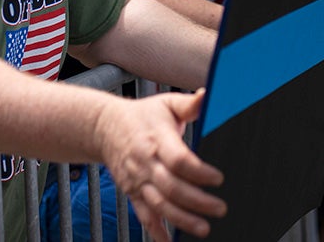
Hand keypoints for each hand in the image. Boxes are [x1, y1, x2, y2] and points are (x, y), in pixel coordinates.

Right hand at [97, 89, 225, 240]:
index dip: (199, 172)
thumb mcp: (165, 104)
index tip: (218, 179)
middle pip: (171, 187)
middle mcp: (146, 162)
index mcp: (158, 139)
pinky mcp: (132, 192)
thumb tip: (207, 95)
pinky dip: (155, 231)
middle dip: (197, 201)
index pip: (179, 160)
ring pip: (159, 205)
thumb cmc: (142, 116)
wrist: (104, 127)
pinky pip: (143, 215)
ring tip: (203, 228)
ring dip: (181, 219)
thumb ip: (189, 104)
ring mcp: (138, 180)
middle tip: (219, 208)